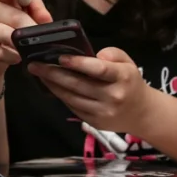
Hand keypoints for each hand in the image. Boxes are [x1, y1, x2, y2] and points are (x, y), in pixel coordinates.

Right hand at [0, 0, 53, 78]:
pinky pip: (0, 52)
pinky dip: (12, 56)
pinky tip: (16, 57)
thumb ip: (36, 12)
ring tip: (28, 49)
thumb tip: (46, 20)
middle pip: (14, 14)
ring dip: (22, 44)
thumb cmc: (10, 31)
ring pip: (7, 34)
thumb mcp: (25, 17)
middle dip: (31, 27)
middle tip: (42, 38)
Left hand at [28, 47, 157, 134]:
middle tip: (34, 64)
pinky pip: (72, 107)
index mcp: (123, 78)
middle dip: (52, 73)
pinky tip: (50, 85)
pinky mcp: (95, 122)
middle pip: (78, 84)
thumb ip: (113, 53)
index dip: (78, 63)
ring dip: (51, 84)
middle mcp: (113, 96)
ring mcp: (103, 112)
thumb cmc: (129, 82)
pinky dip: (60, 95)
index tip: (59, 56)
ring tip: (37, 73)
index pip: (98, 69)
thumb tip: (95, 55)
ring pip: (71, 97)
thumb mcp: (127, 63)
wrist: (142, 114)